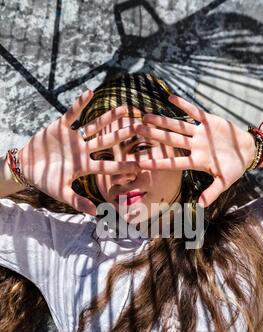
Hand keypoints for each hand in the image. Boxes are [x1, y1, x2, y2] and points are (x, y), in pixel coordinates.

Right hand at [18, 90, 139, 215]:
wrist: (27, 167)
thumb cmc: (45, 181)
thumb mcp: (62, 192)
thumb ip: (78, 202)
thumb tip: (95, 213)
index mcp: (85, 166)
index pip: (108, 165)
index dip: (123, 164)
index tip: (141, 163)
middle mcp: (83, 150)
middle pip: (106, 141)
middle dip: (122, 134)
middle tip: (140, 127)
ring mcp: (73, 138)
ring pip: (94, 126)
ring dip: (108, 117)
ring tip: (124, 108)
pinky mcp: (61, 127)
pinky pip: (72, 114)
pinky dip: (80, 104)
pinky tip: (90, 93)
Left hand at [135, 95, 254, 206]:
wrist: (247, 152)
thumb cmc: (235, 168)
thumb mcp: (224, 182)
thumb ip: (212, 192)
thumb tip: (201, 206)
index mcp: (196, 162)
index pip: (173, 162)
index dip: (158, 162)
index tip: (141, 163)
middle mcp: (194, 147)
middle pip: (170, 141)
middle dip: (154, 136)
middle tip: (136, 130)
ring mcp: (200, 134)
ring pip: (178, 126)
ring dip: (162, 121)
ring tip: (146, 116)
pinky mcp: (208, 122)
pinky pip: (194, 112)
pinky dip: (184, 105)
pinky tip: (170, 99)